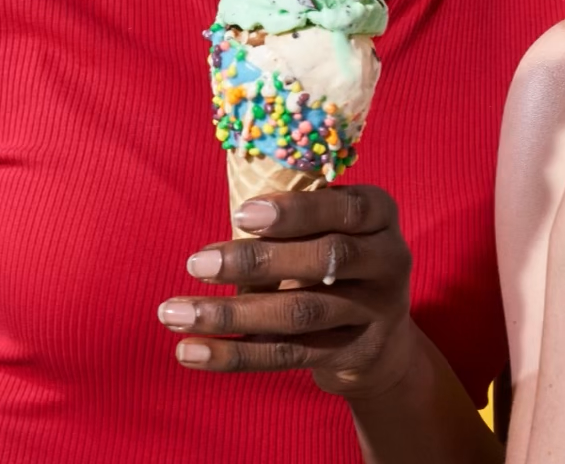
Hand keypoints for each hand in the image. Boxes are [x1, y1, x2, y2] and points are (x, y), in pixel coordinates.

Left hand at [157, 184, 416, 399]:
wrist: (381, 341)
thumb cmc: (336, 263)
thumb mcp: (332, 229)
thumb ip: (296, 218)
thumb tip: (232, 209)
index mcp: (380, 216)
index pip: (348, 208)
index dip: (297, 211)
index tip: (241, 214)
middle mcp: (389, 260)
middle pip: (326, 259)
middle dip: (257, 261)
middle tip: (197, 263)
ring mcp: (376, 311)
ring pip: (301, 313)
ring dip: (233, 314)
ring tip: (176, 312)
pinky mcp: (353, 355)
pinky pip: (289, 356)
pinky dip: (235, 355)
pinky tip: (191, 350)